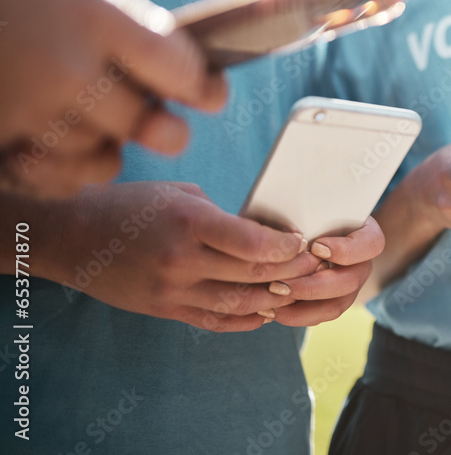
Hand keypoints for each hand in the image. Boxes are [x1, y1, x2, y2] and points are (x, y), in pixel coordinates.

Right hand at [0, 0, 226, 198]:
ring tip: (94, 126)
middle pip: (147, 125)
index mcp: (94, 13)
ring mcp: (27, 107)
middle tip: (168, 127)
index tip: (211, 93)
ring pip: (100, 156)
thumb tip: (177, 66)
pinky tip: (57, 147)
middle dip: (163, 128)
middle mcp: (67, 66)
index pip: (181, 69)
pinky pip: (52, 176)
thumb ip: (121, 23)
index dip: (203, 87)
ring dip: (104, 146)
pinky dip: (60, 169)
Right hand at [32, 182, 319, 330]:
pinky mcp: (165, 310)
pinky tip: (267, 311)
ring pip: (241, 304)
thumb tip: (263, 232)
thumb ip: (222, 215)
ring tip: (297, 287)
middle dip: (293, 270)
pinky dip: (247, 319)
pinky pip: (216, 321)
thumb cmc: (128, 204)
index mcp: (190, 222)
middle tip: (314, 263)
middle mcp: (183, 260)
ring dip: (276, 298)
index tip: (304, 239)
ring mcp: (173, 290)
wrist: (70, 235)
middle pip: (256, 275)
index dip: (289, 246)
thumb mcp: (180, 194)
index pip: (256, 244)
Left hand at [268, 217, 384, 326]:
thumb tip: (286, 227)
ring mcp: (350, 286)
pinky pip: (319, 316)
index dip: (346, 250)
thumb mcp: (311, 207)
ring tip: (272, 299)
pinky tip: (270, 310)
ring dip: (302, 306)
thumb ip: (306, 213)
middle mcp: (362, 263)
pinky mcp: (332, 303)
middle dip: (314, 286)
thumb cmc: (308, 211)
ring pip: (336, 305)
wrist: (308, 226)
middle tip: (280, 283)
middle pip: (351, 281)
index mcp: (366, 234)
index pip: (371, 244)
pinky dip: (295, 316)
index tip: (316, 247)